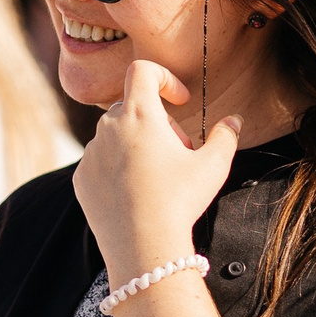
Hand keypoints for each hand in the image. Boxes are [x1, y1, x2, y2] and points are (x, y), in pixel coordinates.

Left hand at [73, 60, 238, 282]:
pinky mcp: (81, 179)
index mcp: (139, 115)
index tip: (180, 101)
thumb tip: (234, 121)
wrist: (142, 246)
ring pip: (115, 135)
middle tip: (180, 150)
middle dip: (158, 120)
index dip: (164, 77)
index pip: (142, 70)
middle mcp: (108, 128)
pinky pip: (100, 161)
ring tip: (159, 175)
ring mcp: (91, 154)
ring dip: (137, 144)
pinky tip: (138, 193)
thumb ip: (226, 136)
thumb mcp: (213, 166)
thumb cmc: (180, 201)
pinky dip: (118, 167)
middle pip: (132, 105)